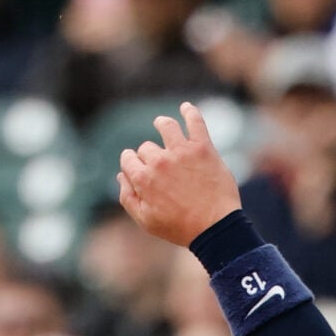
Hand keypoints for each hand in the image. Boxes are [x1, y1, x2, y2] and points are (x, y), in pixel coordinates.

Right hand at [117, 103, 244, 250]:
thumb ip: (128, 198)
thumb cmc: (179, 227)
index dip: (131, 162)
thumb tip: (121, 175)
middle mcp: (159, 161)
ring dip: (162, 124)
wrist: (214, 227)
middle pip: (147, 147)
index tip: (138, 167)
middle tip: (160, 165)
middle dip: (149, 154)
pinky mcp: (203, 148)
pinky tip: (186, 107)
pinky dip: (190, 112)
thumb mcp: (146, 220)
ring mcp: (182, 151)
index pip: (128, 158)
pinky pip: (195, 121)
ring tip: (161, 124)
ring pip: (166, 126)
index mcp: (143, 178)